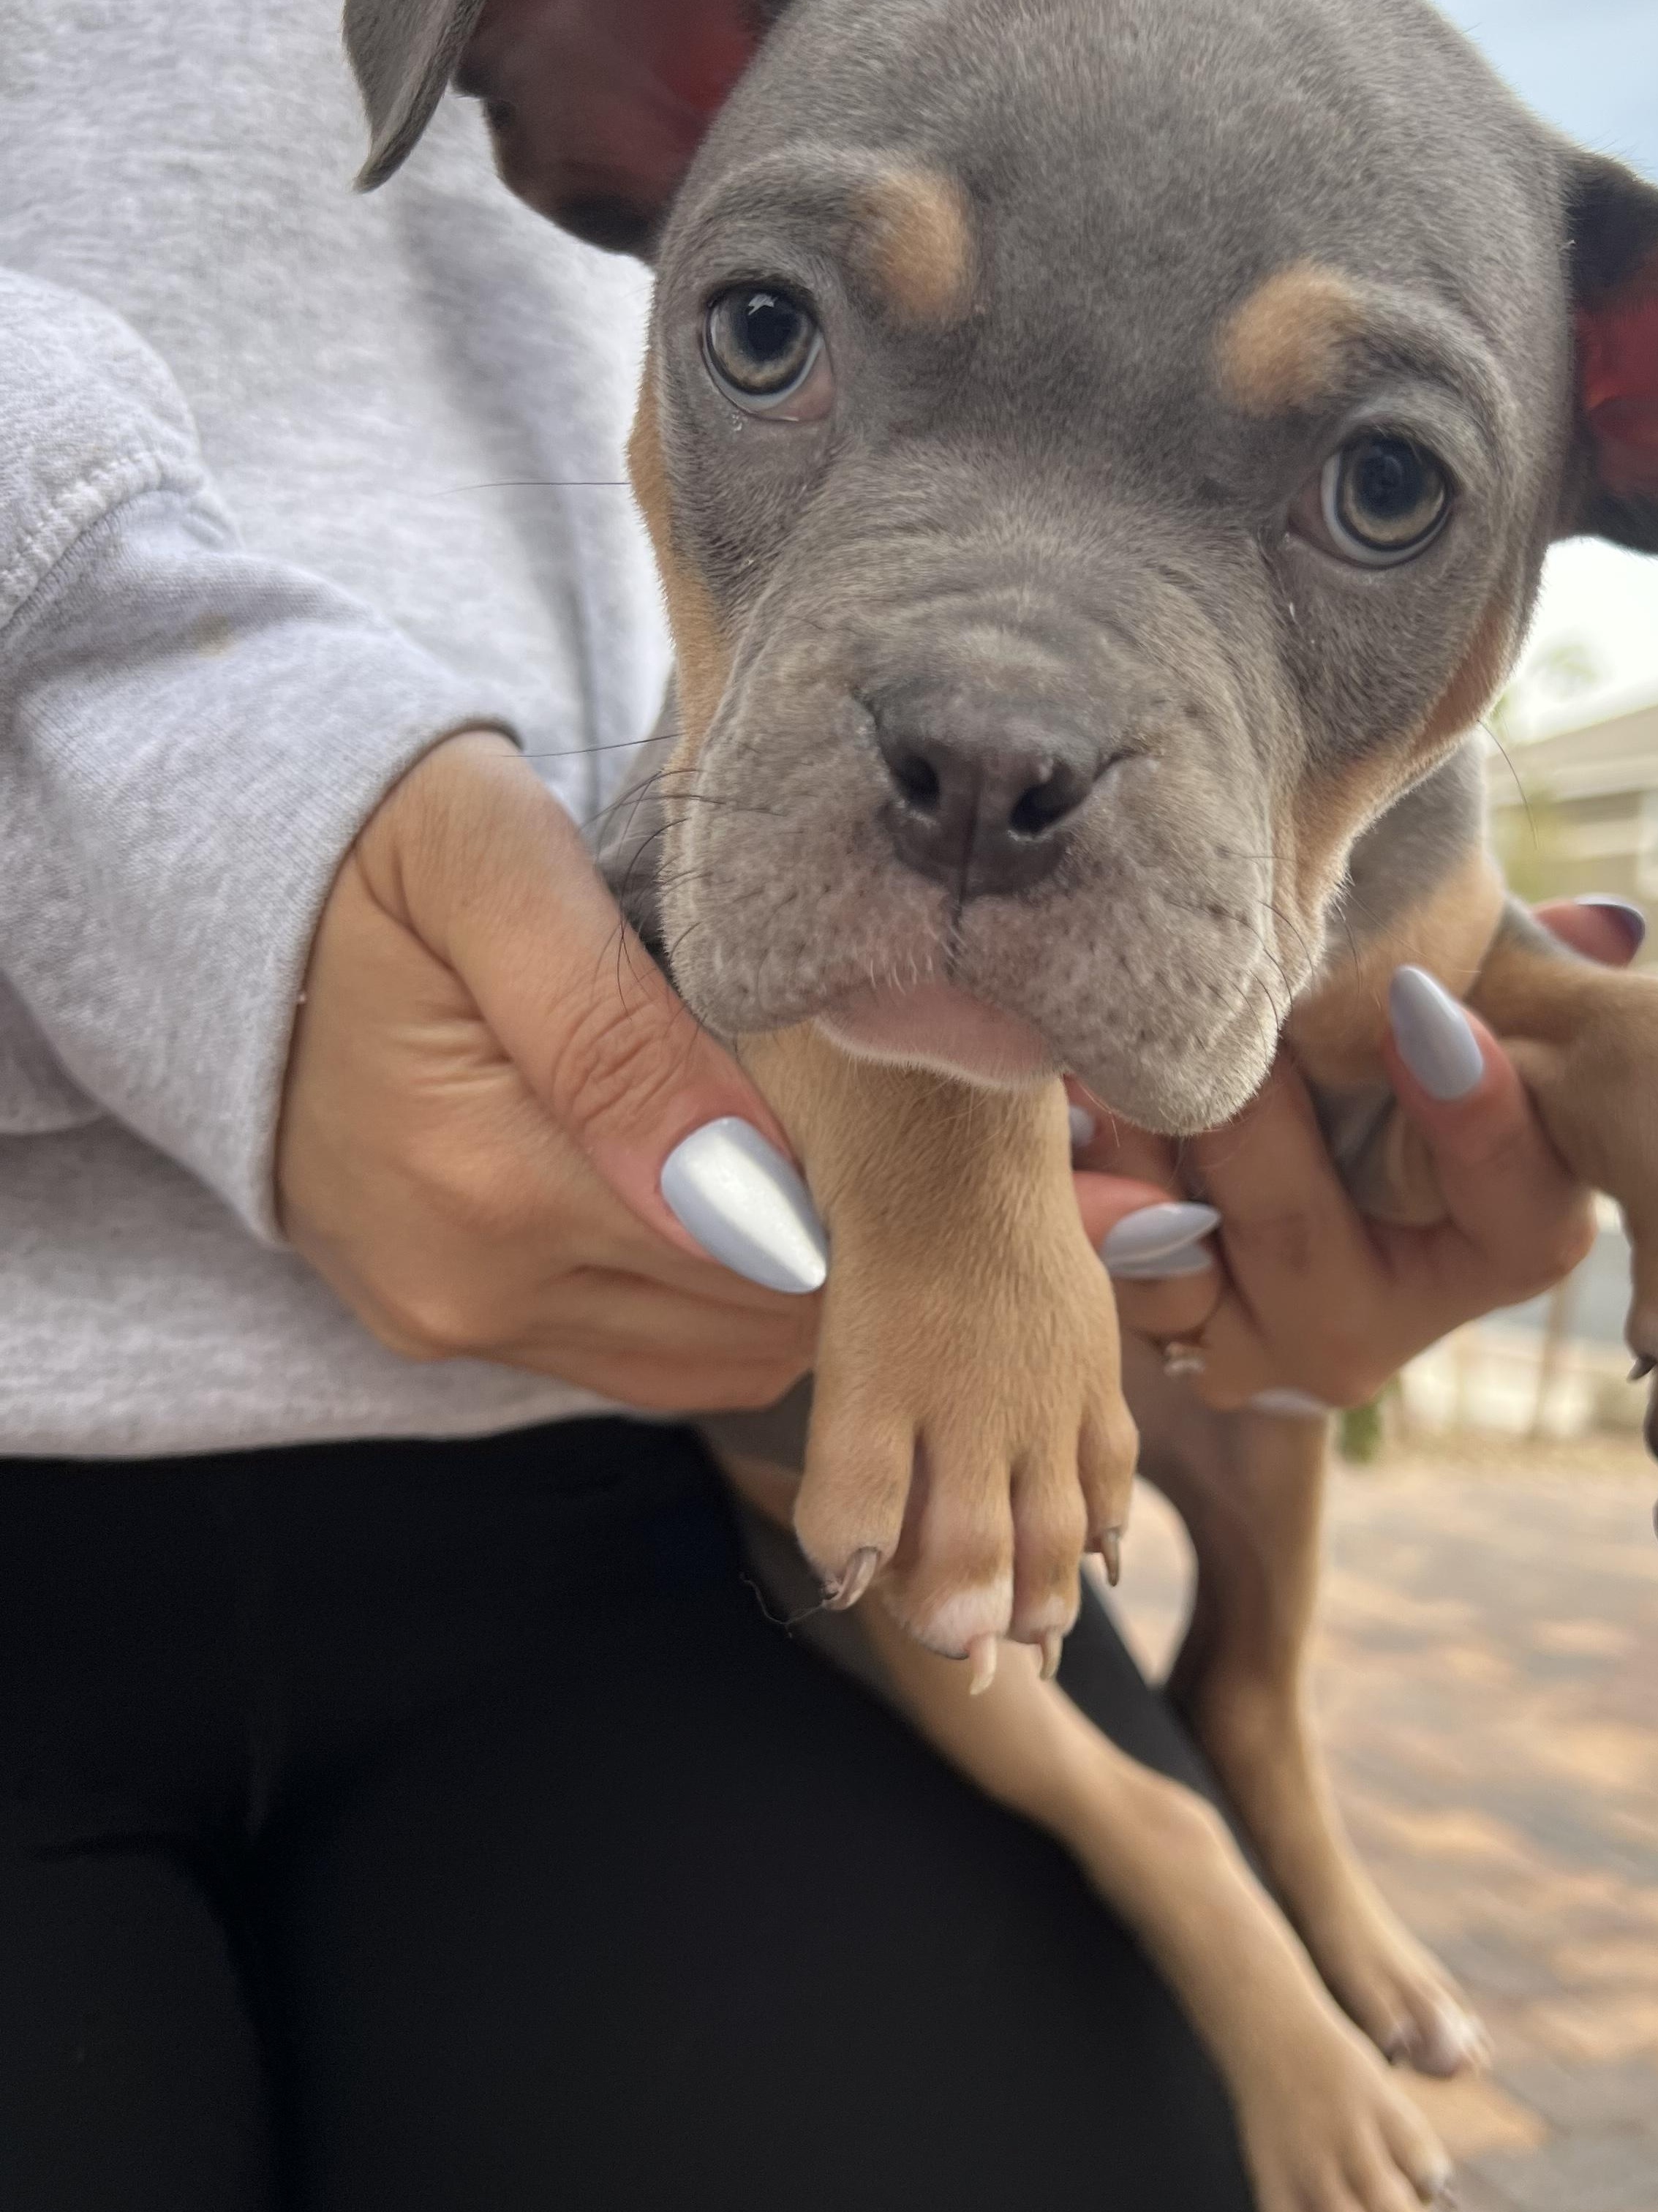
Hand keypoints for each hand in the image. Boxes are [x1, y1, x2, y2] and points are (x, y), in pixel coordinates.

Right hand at [279, 731, 820, 1410]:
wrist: (215, 889)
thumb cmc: (374, 842)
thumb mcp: (494, 866)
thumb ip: (614, 1022)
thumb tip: (745, 1173)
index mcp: (490, 1177)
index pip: (765, 1246)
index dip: (848, 1177)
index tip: (861, 1084)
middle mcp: (471, 1285)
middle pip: (752, 1314)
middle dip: (830, 1229)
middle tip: (849, 1109)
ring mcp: (453, 1318)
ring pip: (713, 1355)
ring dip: (781, 1273)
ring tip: (790, 1144)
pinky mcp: (446, 1321)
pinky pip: (643, 1356)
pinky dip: (711, 1299)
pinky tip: (724, 1195)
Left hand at [1070, 899, 1643, 1411]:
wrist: (1285, 1133)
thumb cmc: (1405, 1044)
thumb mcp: (1489, 1002)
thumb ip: (1540, 968)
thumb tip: (1600, 924)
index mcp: (1507, 1241)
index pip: (1522, 1211)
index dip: (1475, 1117)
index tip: (1420, 1004)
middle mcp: (1390, 1323)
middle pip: (1307, 1236)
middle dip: (1244, 1119)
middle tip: (1206, 1017)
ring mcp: (1269, 1348)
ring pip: (1189, 1273)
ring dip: (1137, 1161)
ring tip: (1107, 1068)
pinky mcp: (1173, 1339)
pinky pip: (1116, 1278)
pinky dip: (1088, 1191)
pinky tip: (1069, 1118)